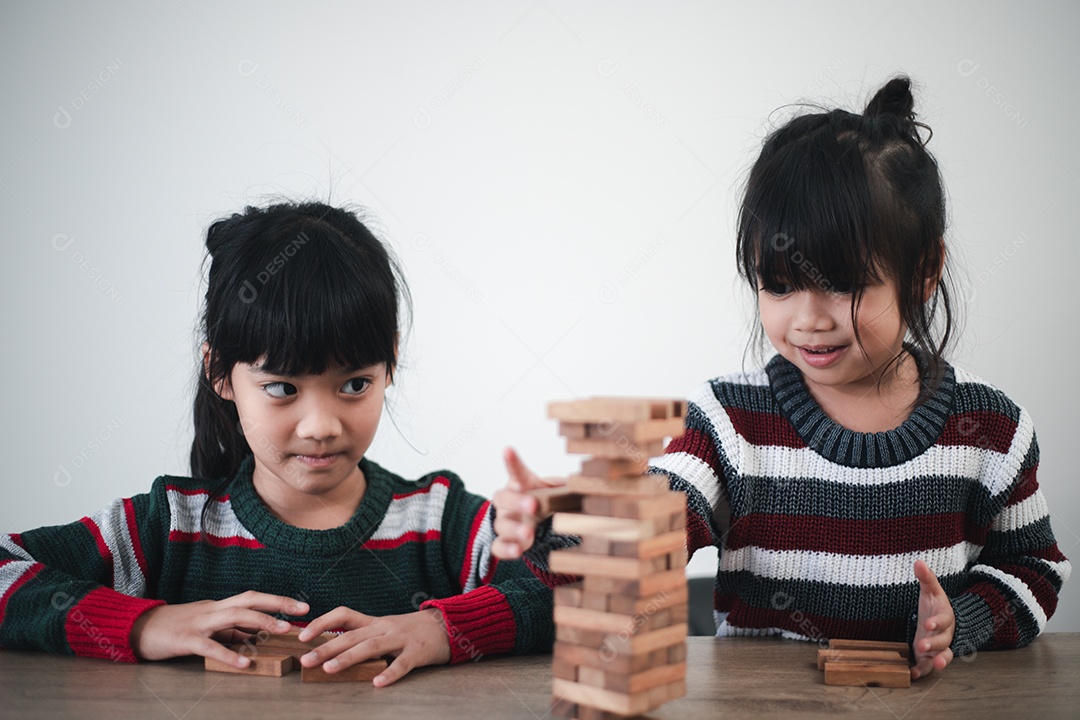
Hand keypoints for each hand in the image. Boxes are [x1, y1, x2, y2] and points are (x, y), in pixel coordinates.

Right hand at [130, 590, 308, 667]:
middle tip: (304, 611)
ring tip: (282, 629)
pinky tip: (244, 663)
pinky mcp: (185, 639)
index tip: (302, 606)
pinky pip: (209, 647)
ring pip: (234, 616)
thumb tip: (254, 636)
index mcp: (218, 607)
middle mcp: (212, 609)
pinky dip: (228, 654)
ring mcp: (199, 622)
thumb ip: (228, 630)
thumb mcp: (206, 626)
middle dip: (278, 603)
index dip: (277, 600)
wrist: (137, 628)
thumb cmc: (174, 628)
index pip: (252, 598)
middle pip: (249, 599)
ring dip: (260, 622)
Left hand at [297, 607, 450, 685]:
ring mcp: (401, 638)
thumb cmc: (412, 631)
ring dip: (348, 658)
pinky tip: (377, 684)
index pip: (344, 614)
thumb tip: (330, 649)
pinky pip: (402, 663)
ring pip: (371, 647)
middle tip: (305, 661)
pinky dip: (390, 673)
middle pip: (352, 635)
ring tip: (329, 669)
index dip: (322, 622)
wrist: (448, 624)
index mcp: (374, 622)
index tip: (302, 636)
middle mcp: (384, 627)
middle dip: (326, 648)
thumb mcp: (386, 628)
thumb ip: (363, 637)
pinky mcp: (418, 651)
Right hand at [491, 447, 564, 559]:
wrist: (533, 525)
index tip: (507, 449)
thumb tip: (576, 482)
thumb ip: (564, 486)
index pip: (515, 471)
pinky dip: (507, 549)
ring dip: (515, 528)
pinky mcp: (503, 542)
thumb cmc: (543, 501)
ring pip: (502, 524)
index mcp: (521, 484)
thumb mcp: (556, 491)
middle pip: (504, 498)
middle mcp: (507, 503)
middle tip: (533, 505)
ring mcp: (504, 522)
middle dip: (517, 501)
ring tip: (529, 533)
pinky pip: (498, 546)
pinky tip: (517, 550)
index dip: (511, 461)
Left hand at [911, 559, 954, 679]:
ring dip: (937, 662)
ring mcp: (938, 648)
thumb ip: (926, 578)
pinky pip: (928, 666)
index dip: (937, 622)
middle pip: (943, 641)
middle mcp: (944, 635)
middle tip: (922, 645)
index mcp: (945, 618)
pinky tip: (912, 674)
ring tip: (932, 666)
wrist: (942, 621)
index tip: (928, 623)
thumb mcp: (931, 591)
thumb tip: (918, 562)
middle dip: (934, 644)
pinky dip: (922, 671)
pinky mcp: (929, 657)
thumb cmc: (935, 606)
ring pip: (942, 656)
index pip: (944, 620)